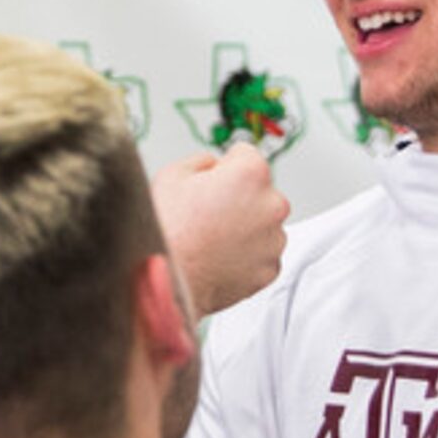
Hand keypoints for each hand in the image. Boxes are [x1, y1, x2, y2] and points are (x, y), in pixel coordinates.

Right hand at [152, 141, 289, 315]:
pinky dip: (246, 256)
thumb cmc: (166, 232)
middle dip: (238, 198)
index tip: (208, 184)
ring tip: (210, 239)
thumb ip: (202, 161)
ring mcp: (274, 240)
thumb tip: (213, 166)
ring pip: (262, 224)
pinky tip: (218, 257)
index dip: (221, 168)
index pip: (245, 155)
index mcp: (251, 173)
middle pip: (258, 190)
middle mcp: (272, 204)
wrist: (164, 283)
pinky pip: (261, 254)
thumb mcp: (173, 175)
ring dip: (244, 227)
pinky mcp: (269, 270)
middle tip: (206, 214)